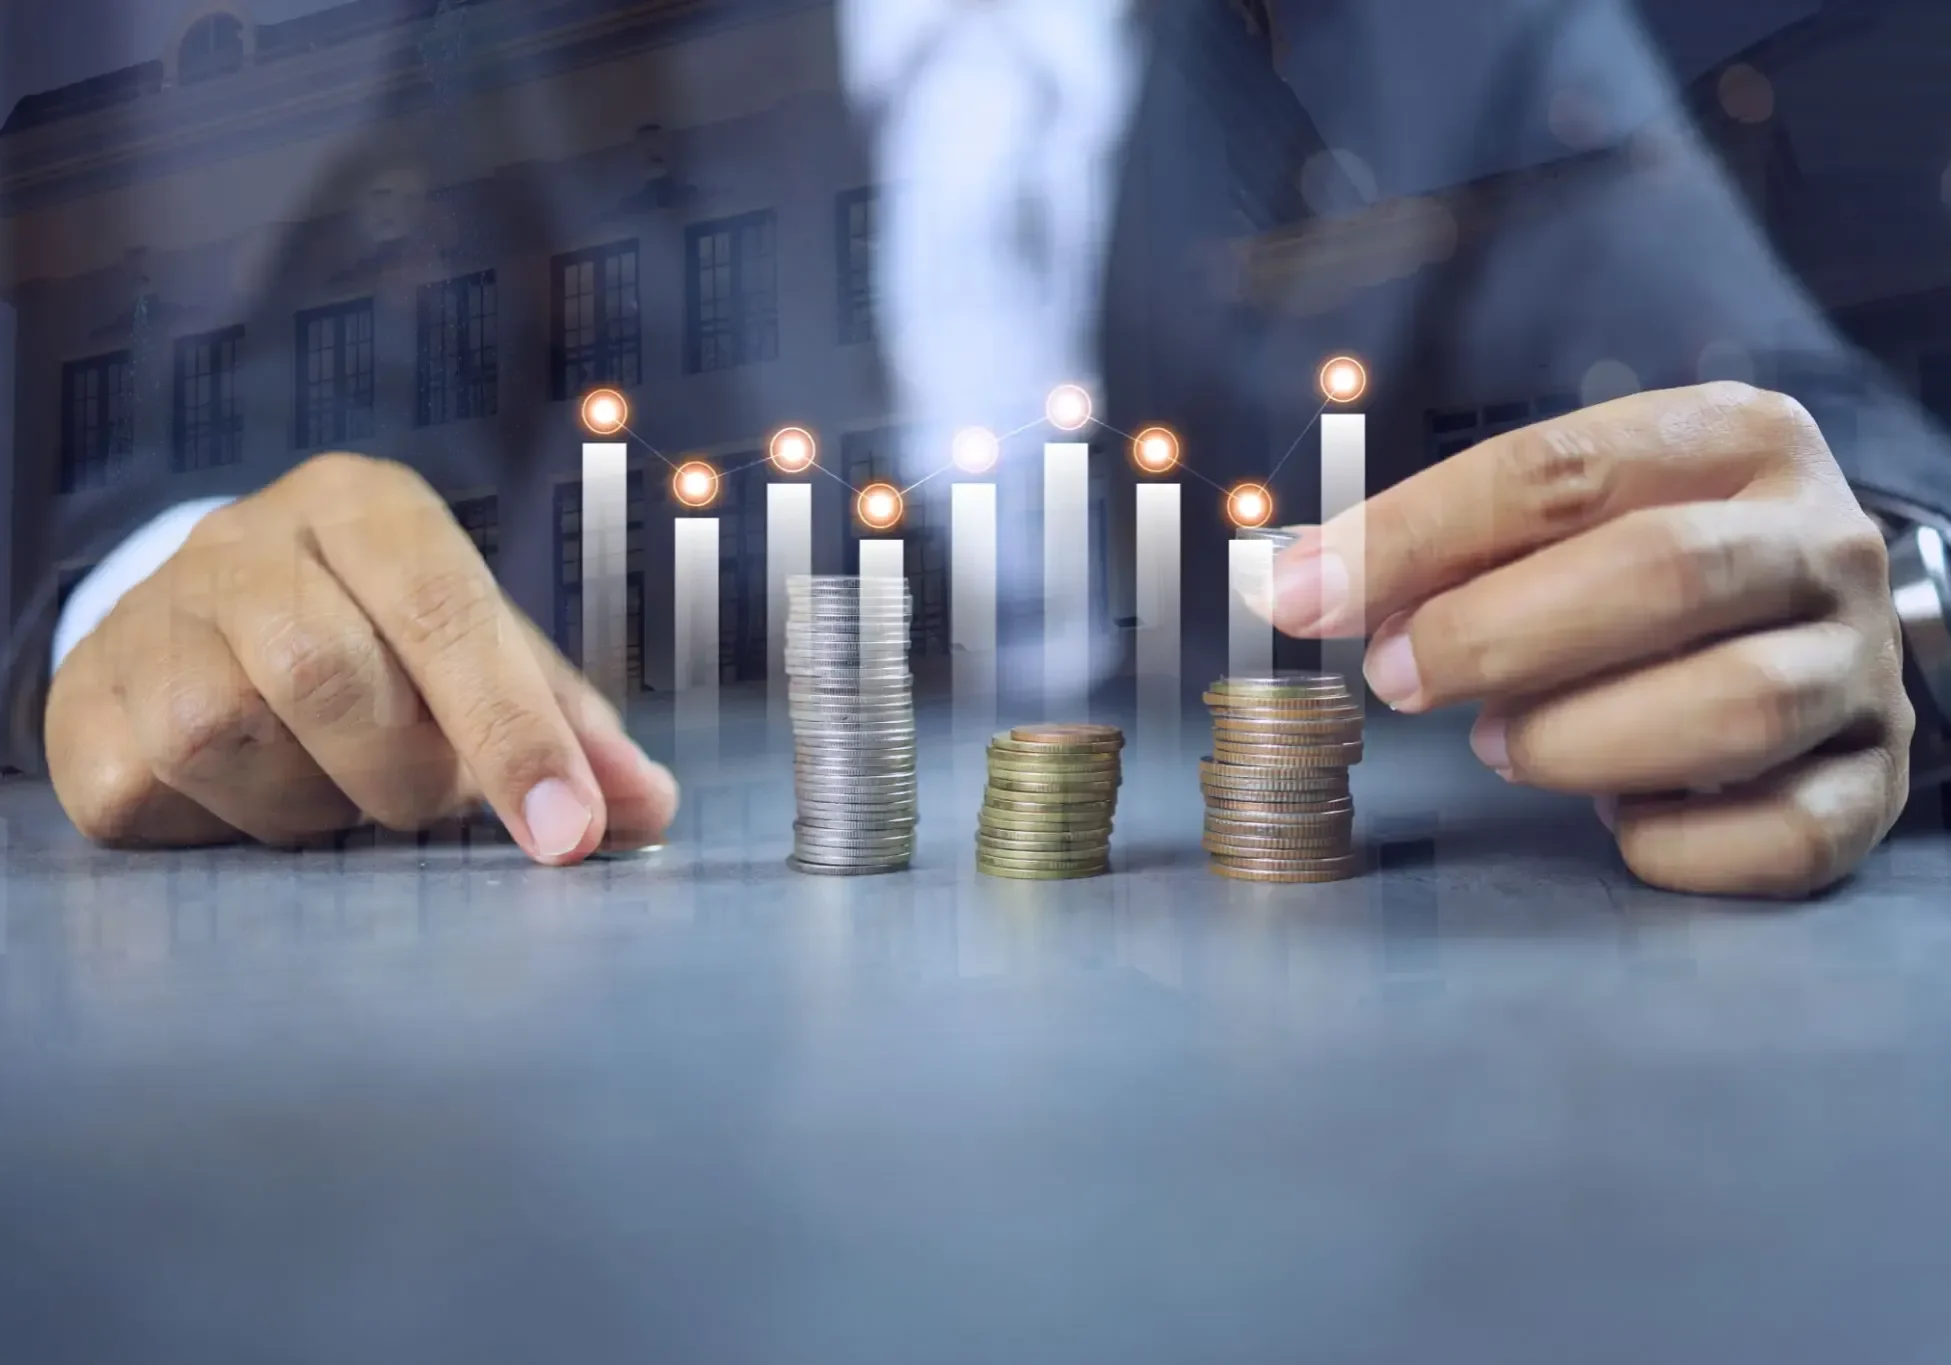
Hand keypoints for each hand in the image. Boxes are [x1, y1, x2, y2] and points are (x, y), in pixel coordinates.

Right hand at [44, 453, 679, 864]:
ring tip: (336, 792)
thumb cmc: (379, 644)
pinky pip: (151, 789)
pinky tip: (256, 803)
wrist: (204, 623)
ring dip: (310, 804)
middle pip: (325, 673)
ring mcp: (152, 616)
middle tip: (428, 806)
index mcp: (365, 508)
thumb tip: (647, 808)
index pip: (446, 612)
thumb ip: (569, 727)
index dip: (513, 730)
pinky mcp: (82, 701)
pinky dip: (226, 826)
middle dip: (404, 775)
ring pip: (227, 734)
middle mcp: (247, 541)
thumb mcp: (483, 658)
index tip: (567, 833)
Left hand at [1267, 383, 1912, 897]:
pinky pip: (1782, 834)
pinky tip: (1615, 825)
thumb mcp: (1572, 515)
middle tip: (1398, 682)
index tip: (1304, 599)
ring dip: (1578, 740)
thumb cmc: (1655, 562)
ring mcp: (1859, 664)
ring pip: (1731, 706)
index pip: (1559, 472)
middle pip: (1660, 575)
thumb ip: (1456, 544)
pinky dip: (1675, 846)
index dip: (1414, 538)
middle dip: (1494, 638)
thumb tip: (1302, 587)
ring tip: (1502, 747)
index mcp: (1735, 439)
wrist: (1825, 613)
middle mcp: (1819, 540)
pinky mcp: (1878, 779)